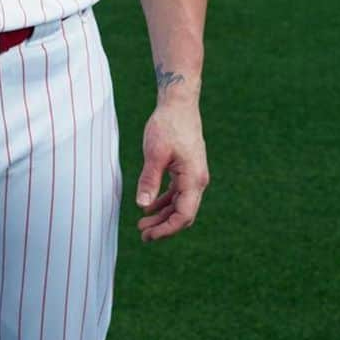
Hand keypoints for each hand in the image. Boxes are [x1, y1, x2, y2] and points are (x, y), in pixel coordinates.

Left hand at [134, 103, 208, 242]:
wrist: (179, 104)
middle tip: (142, 235)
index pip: (183, 215)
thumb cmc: (168, 125)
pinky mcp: (187, 169)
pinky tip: (150, 207)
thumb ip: (149, 180)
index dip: (166, 229)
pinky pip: (177, 192)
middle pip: (183, 213)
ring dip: (163, 215)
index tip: (148, 235)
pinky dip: (165, 201)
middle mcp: (197, 180)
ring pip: (180, 204)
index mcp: (193, 179)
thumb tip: (142, 205)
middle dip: (163, 226)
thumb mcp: (154, 153)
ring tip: (142, 225)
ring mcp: (193, 175)